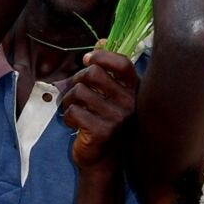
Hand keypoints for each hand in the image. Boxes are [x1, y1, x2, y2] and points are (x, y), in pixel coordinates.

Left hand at [60, 49, 138, 168]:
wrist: (104, 162)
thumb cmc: (105, 124)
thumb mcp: (111, 95)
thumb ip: (107, 70)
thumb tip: (101, 40)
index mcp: (135, 91)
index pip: (122, 63)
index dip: (102, 56)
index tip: (87, 60)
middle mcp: (130, 104)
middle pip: (94, 74)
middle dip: (77, 80)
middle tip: (75, 92)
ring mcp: (117, 118)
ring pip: (79, 92)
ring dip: (69, 100)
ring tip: (73, 109)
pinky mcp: (102, 131)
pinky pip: (73, 110)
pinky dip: (68, 116)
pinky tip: (75, 124)